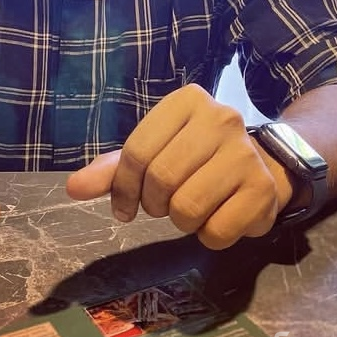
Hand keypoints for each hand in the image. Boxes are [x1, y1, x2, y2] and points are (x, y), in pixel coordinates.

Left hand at [66, 85, 290, 248]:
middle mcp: (221, 118)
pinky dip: (209, 236)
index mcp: (187, 101)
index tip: (125, 205)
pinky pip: (216, 232)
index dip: (123, 188)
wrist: (260, 164)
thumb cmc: (195, 157)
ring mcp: (246, 152)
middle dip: (155, 204)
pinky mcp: (264, 189)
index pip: (136, 151)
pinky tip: (219, 216)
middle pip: (161, 178)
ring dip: (182, 221)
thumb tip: (73, 188)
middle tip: (165, 203)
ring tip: (193, 206)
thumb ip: (113, 169)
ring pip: (187, 207)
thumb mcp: (153, 152)